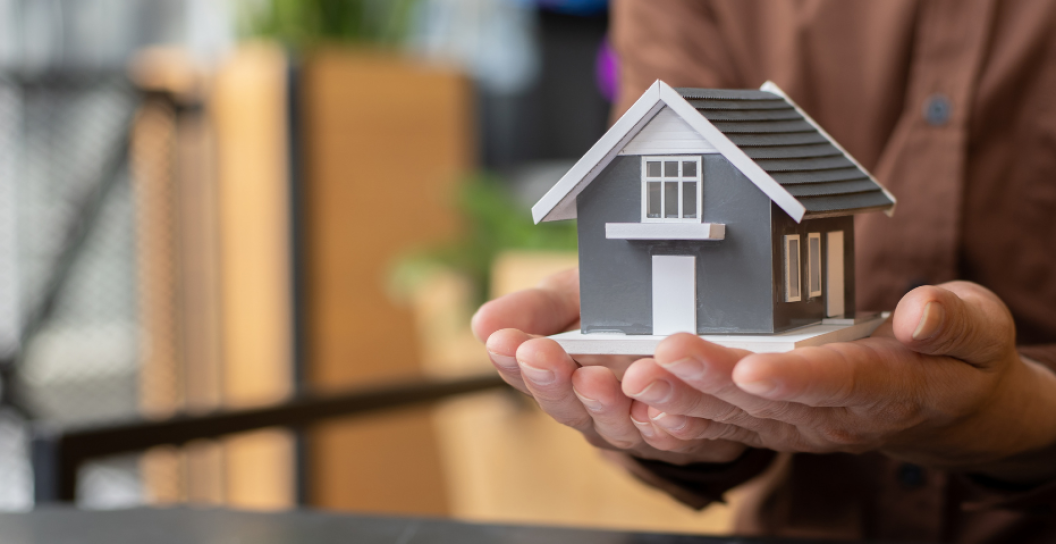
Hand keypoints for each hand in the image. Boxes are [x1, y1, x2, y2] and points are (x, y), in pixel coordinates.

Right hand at [472, 268, 746, 464]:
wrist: (690, 320)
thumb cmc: (617, 310)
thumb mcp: (573, 296)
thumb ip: (535, 309)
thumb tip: (481, 324)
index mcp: (559, 375)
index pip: (526, 373)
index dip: (513, 360)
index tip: (503, 340)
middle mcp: (591, 409)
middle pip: (566, 405)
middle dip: (551, 380)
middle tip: (539, 355)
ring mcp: (635, 426)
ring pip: (616, 425)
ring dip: (604, 404)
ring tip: (594, 378)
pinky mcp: (682, 435)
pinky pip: (676, 436)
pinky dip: (667, 426)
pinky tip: (662, 410)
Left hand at [622, 281, 1055, 483]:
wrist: (944, 404)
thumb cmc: (960, 357)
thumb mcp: (980, 330)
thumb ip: (954, 322)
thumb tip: (919, 314)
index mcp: (889, 389)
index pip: (840, 383)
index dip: (797, 377)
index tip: (753, 367)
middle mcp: (836, 416)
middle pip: (769, 402)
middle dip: (712, 380)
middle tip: (661, 357)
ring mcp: (802, 426)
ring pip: (736, 418)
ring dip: (683, 400)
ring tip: (635, 379)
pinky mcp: (777, 425)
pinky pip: (727, 428)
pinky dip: (687, 422)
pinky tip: (644, 410)